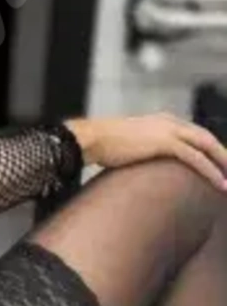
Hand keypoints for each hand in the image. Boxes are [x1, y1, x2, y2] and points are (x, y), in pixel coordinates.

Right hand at [64, 113, 226, 192]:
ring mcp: (168, 130)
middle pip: (207, 138)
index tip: (222, 166)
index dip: (211, 151)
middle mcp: (170, 121)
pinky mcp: (165, 142)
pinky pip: (196, 157)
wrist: (92, 138)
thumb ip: (146, 150)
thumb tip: (148, 165)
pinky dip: (211, 171)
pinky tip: (220, 184)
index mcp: (163, 121)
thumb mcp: (131, 144)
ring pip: (207, 146)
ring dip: (223, 164)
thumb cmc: (104, 145)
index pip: (196, 135)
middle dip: (224, 156)